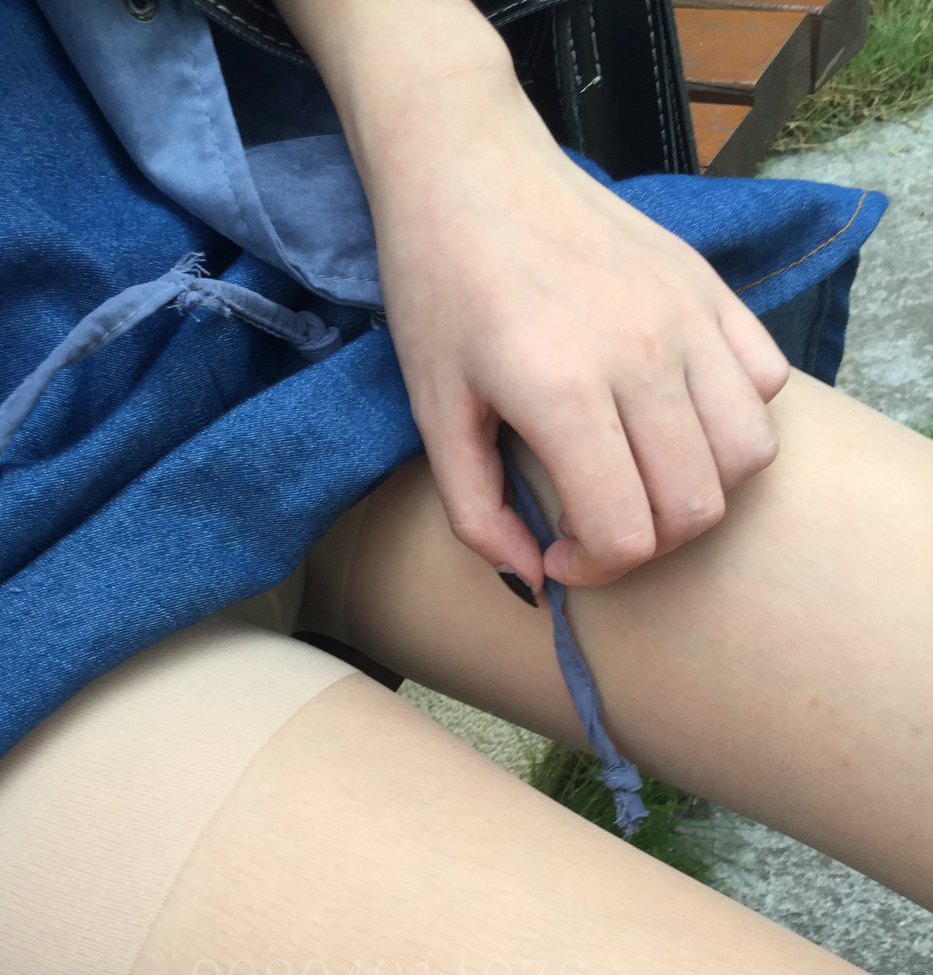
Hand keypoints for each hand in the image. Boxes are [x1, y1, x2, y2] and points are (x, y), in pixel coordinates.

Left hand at [362, 70, 790, 592]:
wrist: (469, 169)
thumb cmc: (439, 291)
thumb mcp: (433, 414)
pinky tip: (674, 415)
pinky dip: (734, 420)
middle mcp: (642, 354)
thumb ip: (476, 514)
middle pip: (697, 505)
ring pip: (749, 454)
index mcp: (561, 391)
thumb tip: (533, 579)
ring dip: (700, 490)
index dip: (595, 569)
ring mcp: (688, 317)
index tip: (559, 551)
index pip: (628, 532)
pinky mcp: (712, 288)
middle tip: (595, 521)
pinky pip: (768, 383)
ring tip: (642, 476)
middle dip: (645, 542)